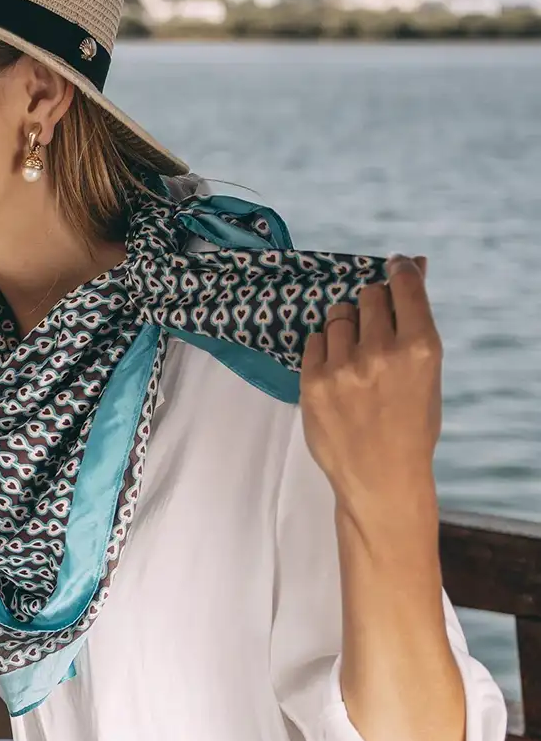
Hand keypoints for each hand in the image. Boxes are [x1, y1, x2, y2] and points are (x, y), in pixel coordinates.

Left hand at [300, 257, 441, 532]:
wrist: (381, 475)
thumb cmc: (411, 422)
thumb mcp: (428, 373)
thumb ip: (416, 321)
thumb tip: (412, 265)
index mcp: (421, 349)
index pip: (404, 286)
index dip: (399, 270)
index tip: (394, 265)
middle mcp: (381, 353)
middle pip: (367, 296)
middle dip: (372, 302)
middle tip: (375, 323)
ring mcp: (343, 368)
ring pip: (337, 315)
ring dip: (346, 325)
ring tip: (356, 356)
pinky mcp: (312, 382)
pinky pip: (315, 340)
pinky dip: (325, 347)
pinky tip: (338, 369)